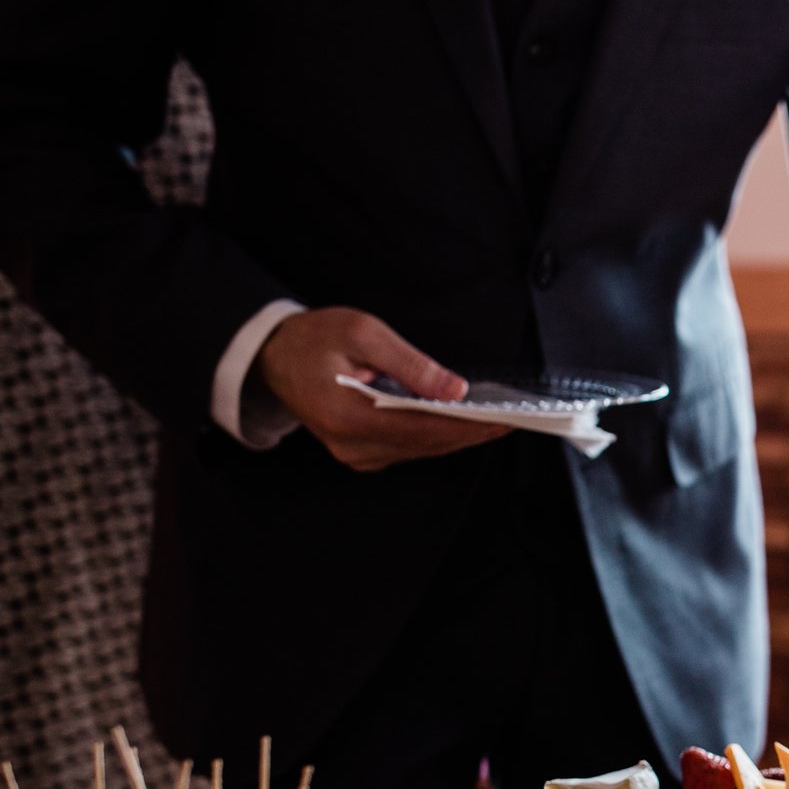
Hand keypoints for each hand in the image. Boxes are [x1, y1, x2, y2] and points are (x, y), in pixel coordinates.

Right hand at [253, 306, 505, 471]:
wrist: (276, 358)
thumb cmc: (315, 338)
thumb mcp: (362, 333)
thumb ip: (410, 363)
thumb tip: (454, 389)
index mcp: (348, 417)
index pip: (424, 428)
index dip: (468, 426)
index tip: (504, 420)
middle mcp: (352, 446)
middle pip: (427, 444)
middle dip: (471, 433)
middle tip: (512, 420)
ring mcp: (355, 455)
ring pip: (421, 450)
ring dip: (457, 437)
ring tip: (494, 421)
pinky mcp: (360, 454)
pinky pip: (408, 448)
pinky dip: (436, 437)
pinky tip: (460, 423)